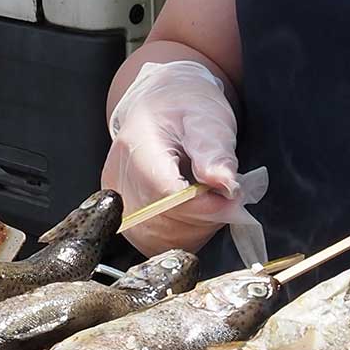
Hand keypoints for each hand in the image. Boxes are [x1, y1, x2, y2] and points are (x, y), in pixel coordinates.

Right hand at [101, 61, 262, 255]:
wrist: (161, 106)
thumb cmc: (184, 107)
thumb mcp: (207, 117)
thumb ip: (216, 151)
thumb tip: (226, 185)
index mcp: (137, 146)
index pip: (166, 193)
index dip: (204, 204)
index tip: (231, 197)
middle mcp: (119, 178)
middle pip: (163, 220)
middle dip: (205, 216)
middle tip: (227, 197)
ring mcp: (118, 201)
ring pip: (160, 239)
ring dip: (196, 228)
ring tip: (210, 200)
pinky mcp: (124, 217)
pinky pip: (155, 243)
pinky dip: (183, 235)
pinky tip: (195, 212)